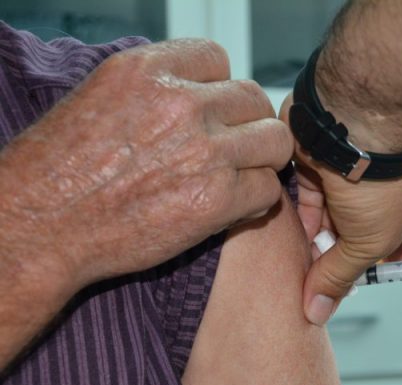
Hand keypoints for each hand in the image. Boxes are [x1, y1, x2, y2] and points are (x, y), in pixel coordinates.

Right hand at [0, 39, 291, 293]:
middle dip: (248, 124)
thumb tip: (202, 91)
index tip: (209, 113)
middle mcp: (182, 103)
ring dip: (262, 161)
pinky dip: (254, 202)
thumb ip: (158, 87)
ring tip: (239, 177)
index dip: (218, 90)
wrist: (42, 225)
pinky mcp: (216, 200)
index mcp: (150, 70)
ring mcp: (204, 151)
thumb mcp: (103, 96)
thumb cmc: (62, 167)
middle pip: (256, 99)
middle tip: (233, 149)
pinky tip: (228, 208)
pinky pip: (268, 191)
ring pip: (275, 142)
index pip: (219, 59)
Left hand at [279, 94, 401, 325]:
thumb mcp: (370, 242)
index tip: (360, 277)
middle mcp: (390, 174)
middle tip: (322, 272)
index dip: (383, 257)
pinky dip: (301, 207)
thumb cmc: (386, 175)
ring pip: (332, 206)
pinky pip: (308, 185)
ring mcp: (355, 160)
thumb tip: (319, 308)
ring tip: (301, 253)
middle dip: (341, 248)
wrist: (354, 122)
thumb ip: (342, 275)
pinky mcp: (322, 149)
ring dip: (318, 230)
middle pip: (362, 223)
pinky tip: (290, 224)